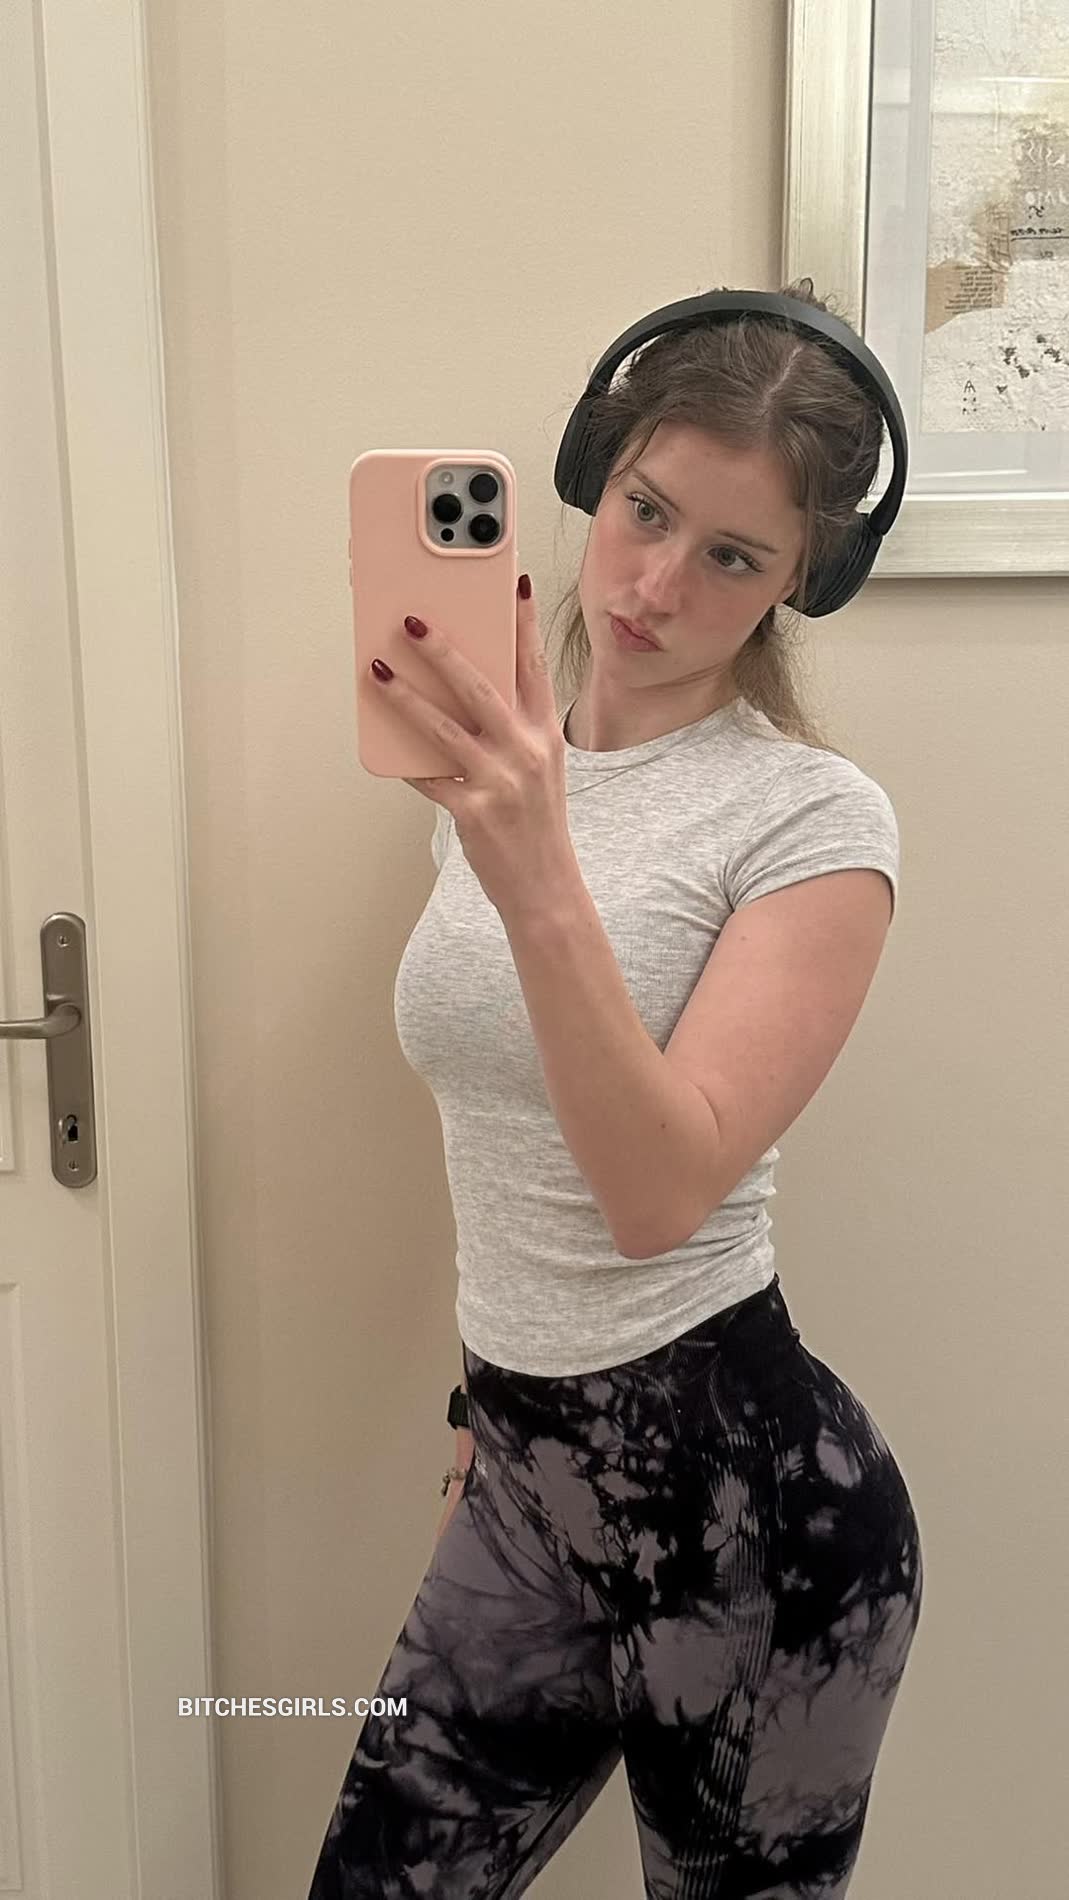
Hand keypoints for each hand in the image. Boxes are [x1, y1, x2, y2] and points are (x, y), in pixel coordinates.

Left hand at [369, 574, 577, 918]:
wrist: (545, 888)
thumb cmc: (536, 824)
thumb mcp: (539, 768)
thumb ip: (511, 727)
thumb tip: (461, 688)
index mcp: (545, 735)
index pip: (535, 667)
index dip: (525, 623)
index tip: (516, 582)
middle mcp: (526, 752)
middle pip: (481, 687)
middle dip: (445, 649)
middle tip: (415, 620)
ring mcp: (499, 782)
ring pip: (444, 726)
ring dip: (406, 694)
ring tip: (379, 668)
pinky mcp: (472, 811)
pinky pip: (428, 775)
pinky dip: (405, 757)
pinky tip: (381, 734)